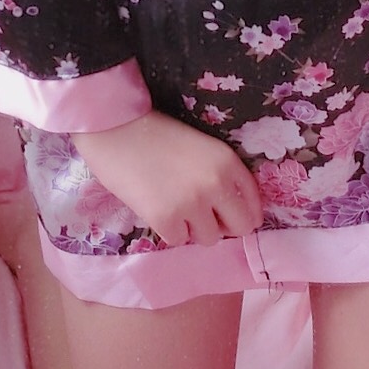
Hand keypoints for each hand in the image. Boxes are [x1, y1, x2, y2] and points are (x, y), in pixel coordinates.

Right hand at [72, 110, 262, 247]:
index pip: (254, 206)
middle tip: (203, 218)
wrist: (114, 128)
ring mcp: (192, 203)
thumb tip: (229, 210)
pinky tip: (155, 207)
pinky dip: (168, 230)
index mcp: (228, 162)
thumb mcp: (201, 147)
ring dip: (193, 229)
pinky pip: (178, 240)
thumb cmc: (154, 134)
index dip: (241, 214)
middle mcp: (216, 184)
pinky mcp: (166, 218)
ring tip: (173, 207)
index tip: (227, 215)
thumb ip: (219, 174)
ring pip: (209, 239)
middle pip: (240, 228)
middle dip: (223, 226)